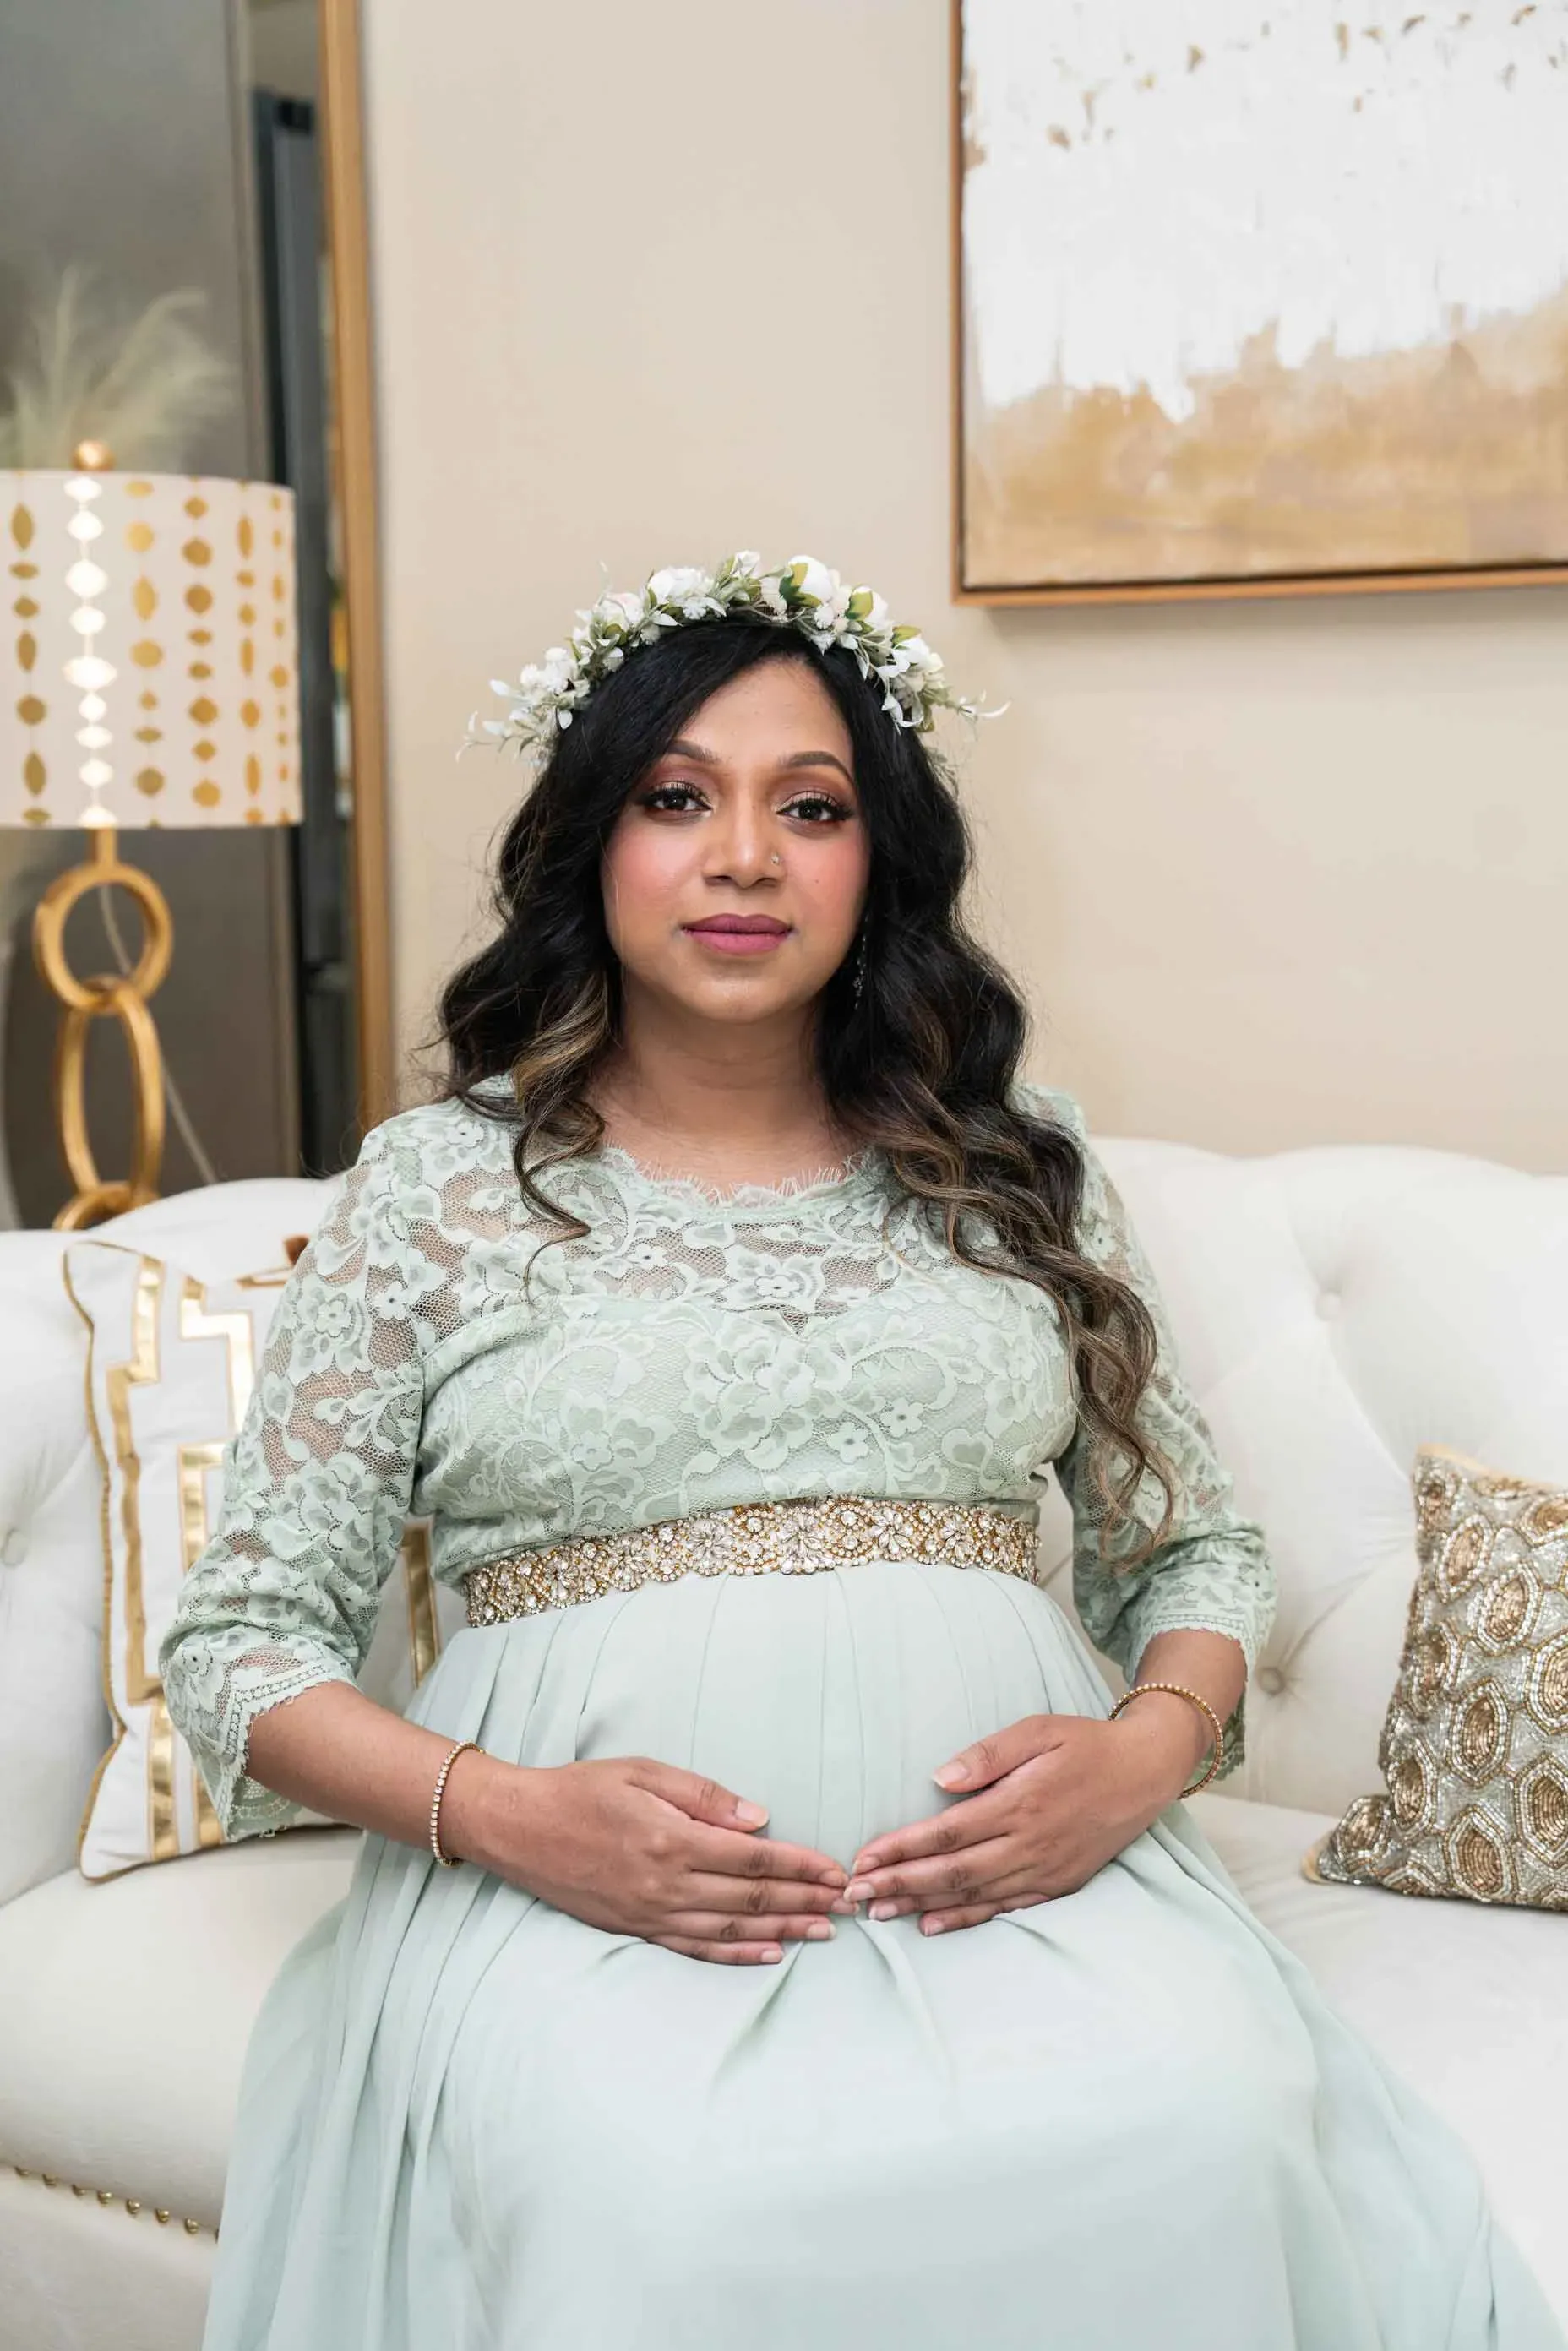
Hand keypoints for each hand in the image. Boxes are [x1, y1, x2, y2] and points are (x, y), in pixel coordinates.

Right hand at [448, 1753, 851, 1964]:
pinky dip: (737, 1953)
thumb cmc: (581, 1790)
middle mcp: (667, 1883)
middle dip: (805, 1900)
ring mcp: (651, 1913)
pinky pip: (696, 1947)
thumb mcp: (643, 1772)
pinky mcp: (636, 1928)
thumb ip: (703, 1796)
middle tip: (849, 1905)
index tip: (837, 1870)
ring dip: (782, 1930)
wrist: (518, 1827)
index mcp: (674, 1839)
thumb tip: (759, 1818)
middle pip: (752, 1895)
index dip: (802, 1866)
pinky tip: (767, 1953)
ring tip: (823, 1931)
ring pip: (732, 1927)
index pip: (755, 1857)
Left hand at [840, 1702, 1201, 1936]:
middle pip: (953, 1873)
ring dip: (923, 1905)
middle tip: (854, 1895)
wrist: (1145, 1772)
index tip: (863, 1858)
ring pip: (973, 1896)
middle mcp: (1030, 1844)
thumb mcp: (1038, 1730)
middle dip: (899, 1883)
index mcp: (1020, 1803)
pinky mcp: (1057, 1885)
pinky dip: (966, 1919)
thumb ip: (988, 1755)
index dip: (902, 1848)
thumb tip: (940, 1778)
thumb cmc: (1086, 1744)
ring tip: (879, 1913)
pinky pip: (1004, 1909)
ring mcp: (1044, 1871)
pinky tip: (932, 1925)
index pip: (948, 1833)